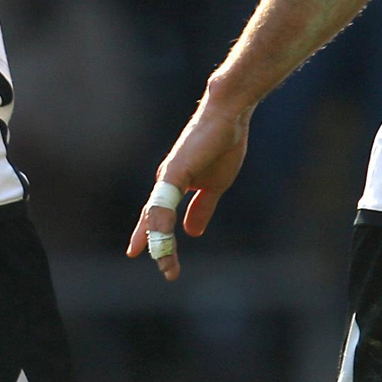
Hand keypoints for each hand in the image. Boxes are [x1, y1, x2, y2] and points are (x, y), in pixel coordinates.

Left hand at [125, 92, 254, 280]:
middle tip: (156, 265)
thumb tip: (191, 232)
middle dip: (152, 243)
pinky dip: (162, 222)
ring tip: (162, 260)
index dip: (154, 236)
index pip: (160, 216)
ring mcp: (168, 176)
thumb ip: (201, 208)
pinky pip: (164, 202)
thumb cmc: (222, 146)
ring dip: (159, 240)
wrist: (229, 116)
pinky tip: (161, 238)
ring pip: (157, 215)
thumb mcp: (214, 187)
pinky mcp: (174, 170)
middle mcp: (165, 182)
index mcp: (173, 186)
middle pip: (153, 218)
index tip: (154, 257)